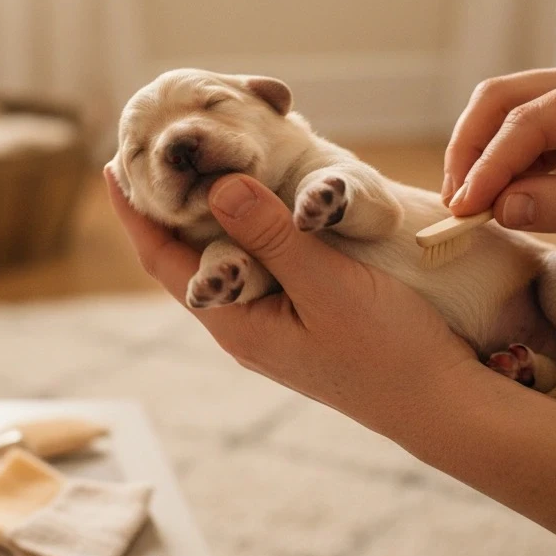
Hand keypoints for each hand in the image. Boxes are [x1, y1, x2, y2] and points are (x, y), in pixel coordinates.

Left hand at [105, 168, 476, 443]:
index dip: (135, 213)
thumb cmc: (389, 351)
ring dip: (207, 211)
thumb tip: (217, 185)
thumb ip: (273, 236)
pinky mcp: (302, 313)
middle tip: (153, 152)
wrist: (444, 403)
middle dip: (165, 205)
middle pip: (186, 255)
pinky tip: (259, 197)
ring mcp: (272, 320)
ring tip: (195, 163)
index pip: (163, 260)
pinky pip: (260, 259)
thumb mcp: (329, 285)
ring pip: (224, 255)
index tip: (111, 166)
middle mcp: (243, 324)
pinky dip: (250, 223)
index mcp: (236, 323)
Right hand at [442, 58, 555, 250]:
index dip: (489, 165)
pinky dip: (497, 162)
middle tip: (457, 200)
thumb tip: (501, 208)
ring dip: (477, 155)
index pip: (528, 122)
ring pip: (500, 111)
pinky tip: (492, 194)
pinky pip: (517, 132)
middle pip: (500, 99)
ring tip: (469, 201)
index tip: (466, 206)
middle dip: (469, 149)